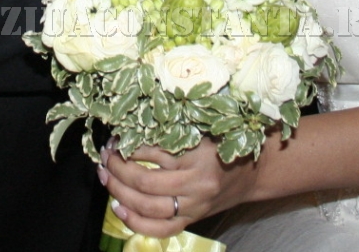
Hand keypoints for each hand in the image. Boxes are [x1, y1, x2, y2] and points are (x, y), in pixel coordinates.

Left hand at [97, 138, 258, 238]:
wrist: (253, 172)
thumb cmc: (225, 146)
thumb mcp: (201, 130)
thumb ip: (171, 131)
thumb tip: (131, 130)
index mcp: (198, 155)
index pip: (153, 152)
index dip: (128, 146)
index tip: (115, 139)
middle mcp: (197, 183)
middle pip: (146, 182)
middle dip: (118, 170)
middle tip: (105, 158)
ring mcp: (195, 206)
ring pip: (148, 207)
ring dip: (120, 193)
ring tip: (106, 178)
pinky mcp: (193, 219)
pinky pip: (161, 229)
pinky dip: (136, 222)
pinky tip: (119, 209)